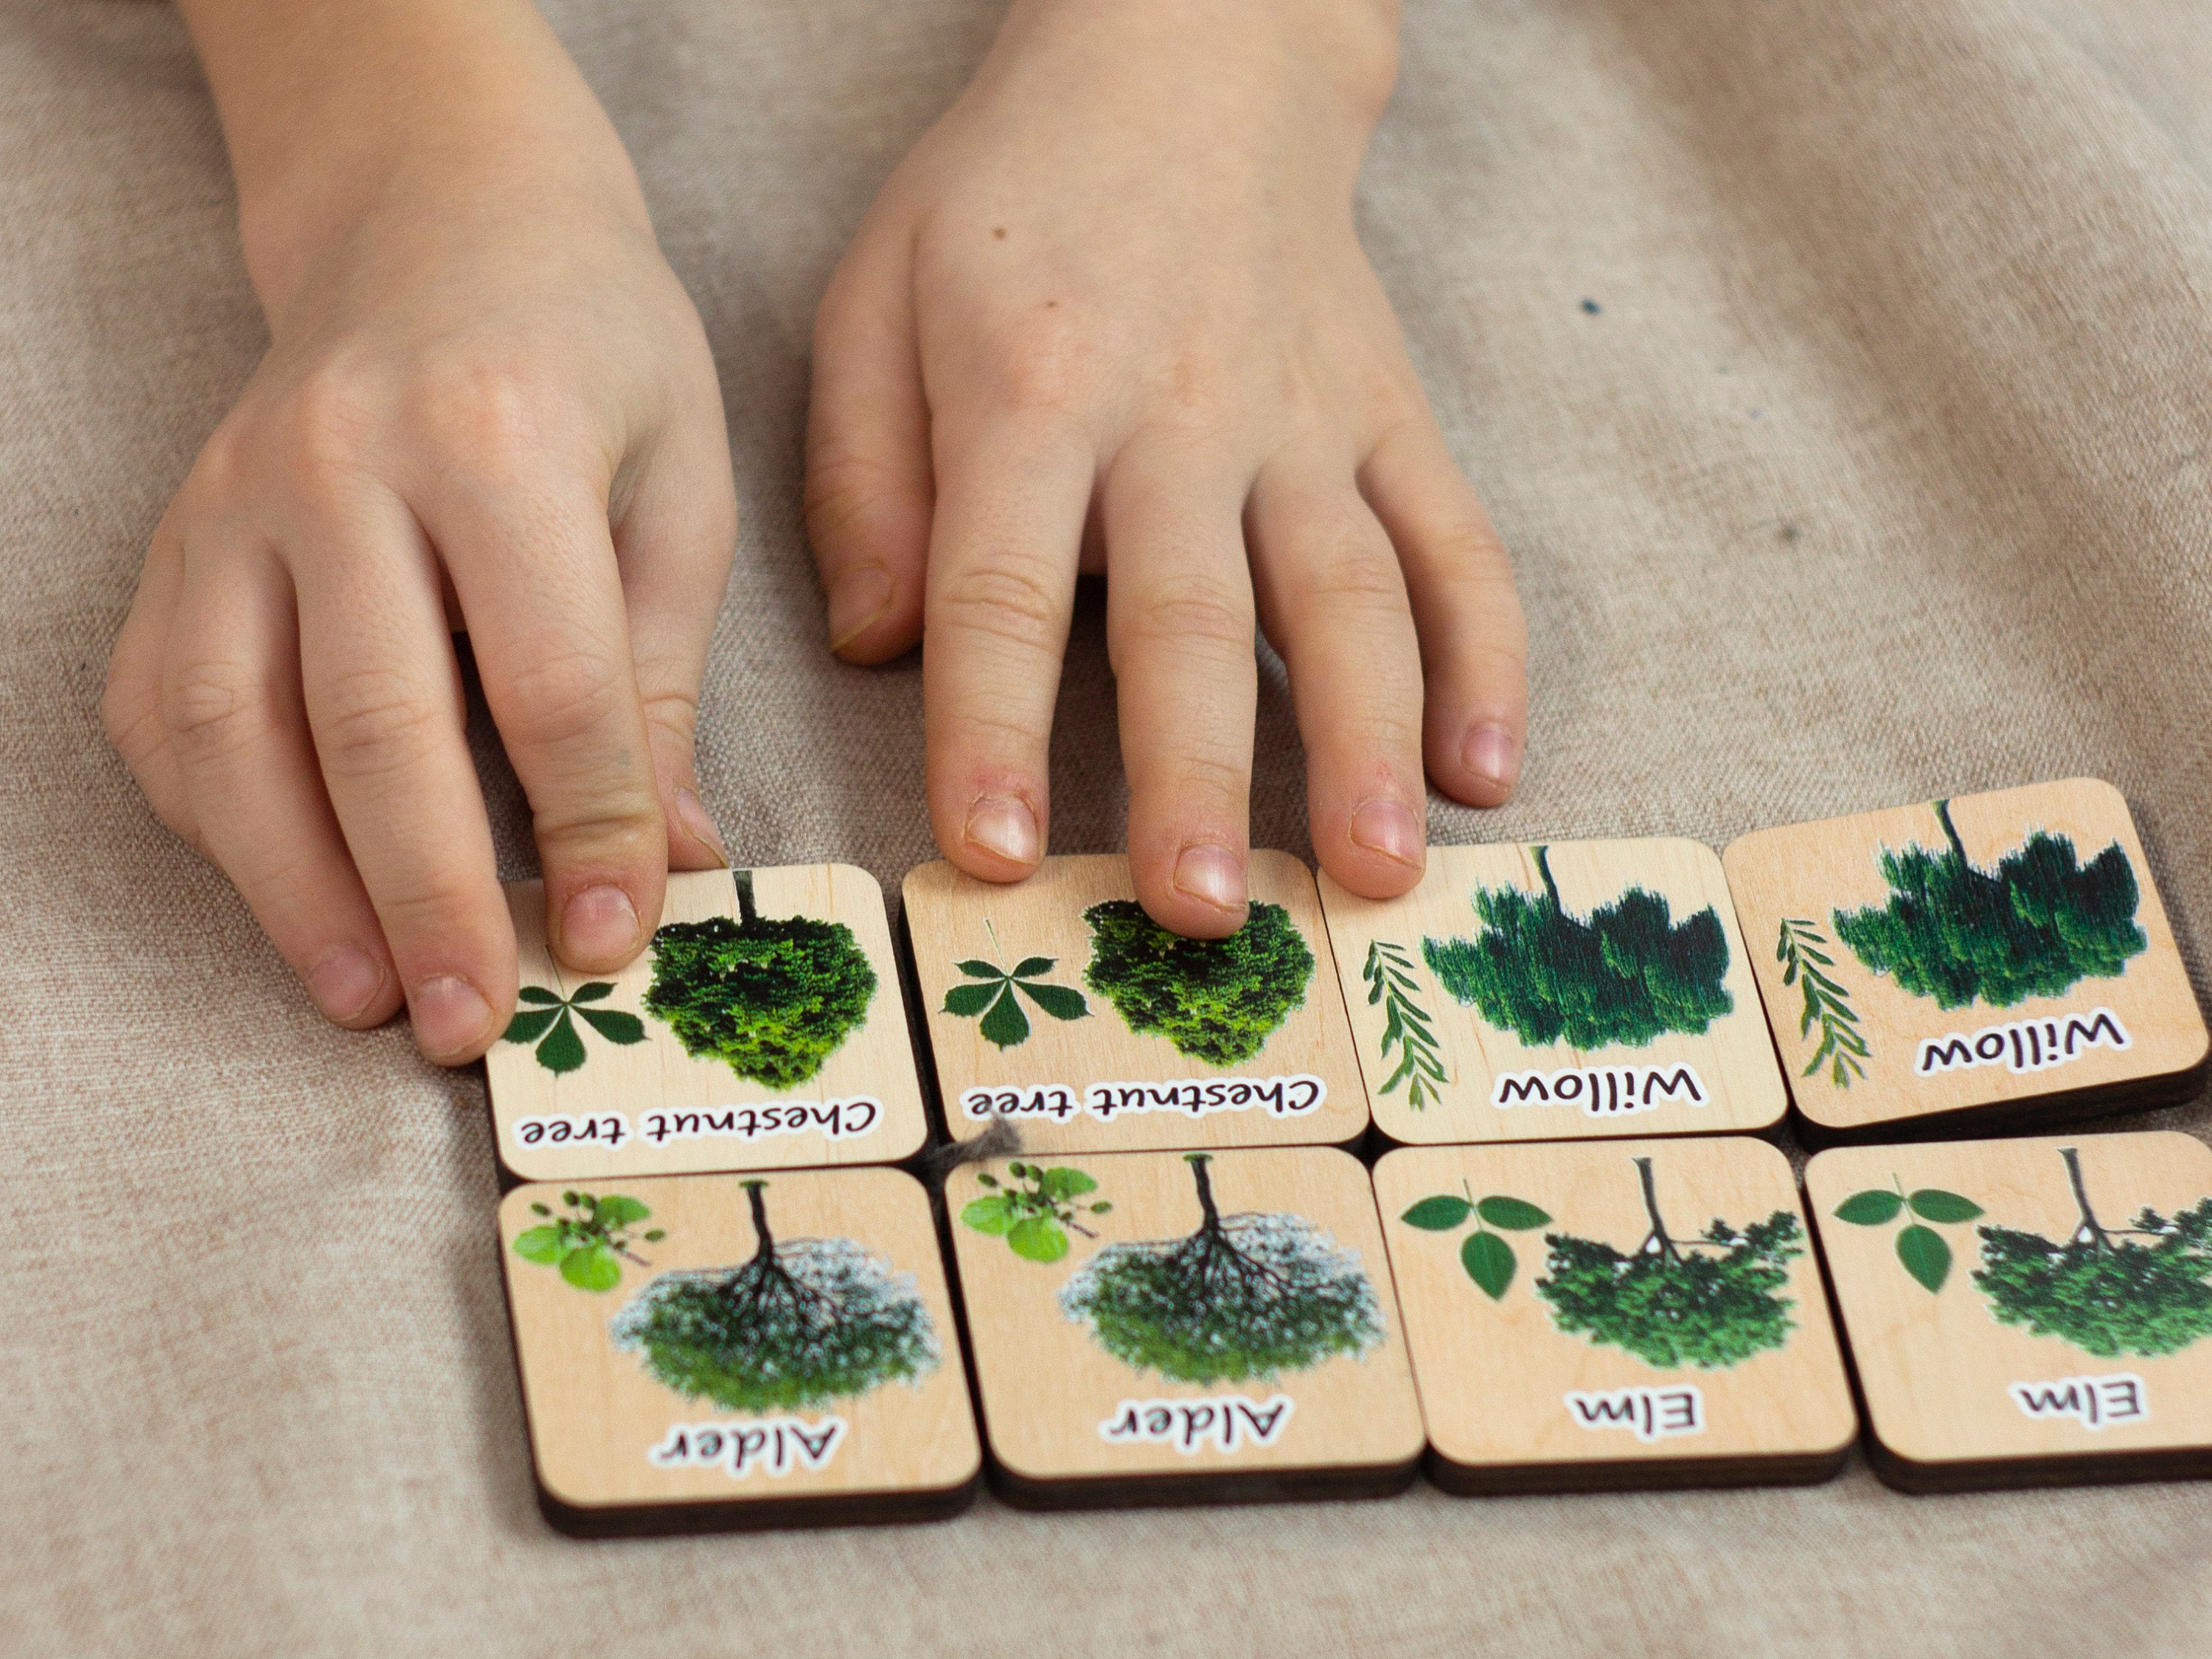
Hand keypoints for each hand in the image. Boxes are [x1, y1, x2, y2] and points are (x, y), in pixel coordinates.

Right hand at [102, 1, 734, 1061]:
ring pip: (237, 731)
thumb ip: (661, 677)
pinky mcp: (174, 538)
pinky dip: (219, 822)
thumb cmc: (594, 352)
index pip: (548, 682)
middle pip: (377, 724)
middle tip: (475, 1022)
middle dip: (433, 895)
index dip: (588, 830)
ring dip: (299, 891)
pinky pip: (167, 706)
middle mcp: (339, 462)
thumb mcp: (678, 487)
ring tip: (370, 1000)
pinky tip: (288, 900)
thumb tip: (668, 861)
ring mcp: (231, 500)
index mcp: (498, 433)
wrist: (441, 216)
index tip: (621, 940)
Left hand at [807, 0, 1526, 935]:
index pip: (1004, 584)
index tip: (994, 856)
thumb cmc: (1007, 200)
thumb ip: (865, 474)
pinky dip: (1487, 655)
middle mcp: (1182, 410)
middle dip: (1196, 774)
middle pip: (1190, 615)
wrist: (1189, 56)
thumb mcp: (876, 295)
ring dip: (1368, 742)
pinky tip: (1490, 770)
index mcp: (1031, 386)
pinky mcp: (1394, 414)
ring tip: (1375, 879)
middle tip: (1201, 914)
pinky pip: (1459, 540)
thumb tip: (876, 645)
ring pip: (1349, 593)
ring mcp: (1306, 416)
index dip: (993, 728)